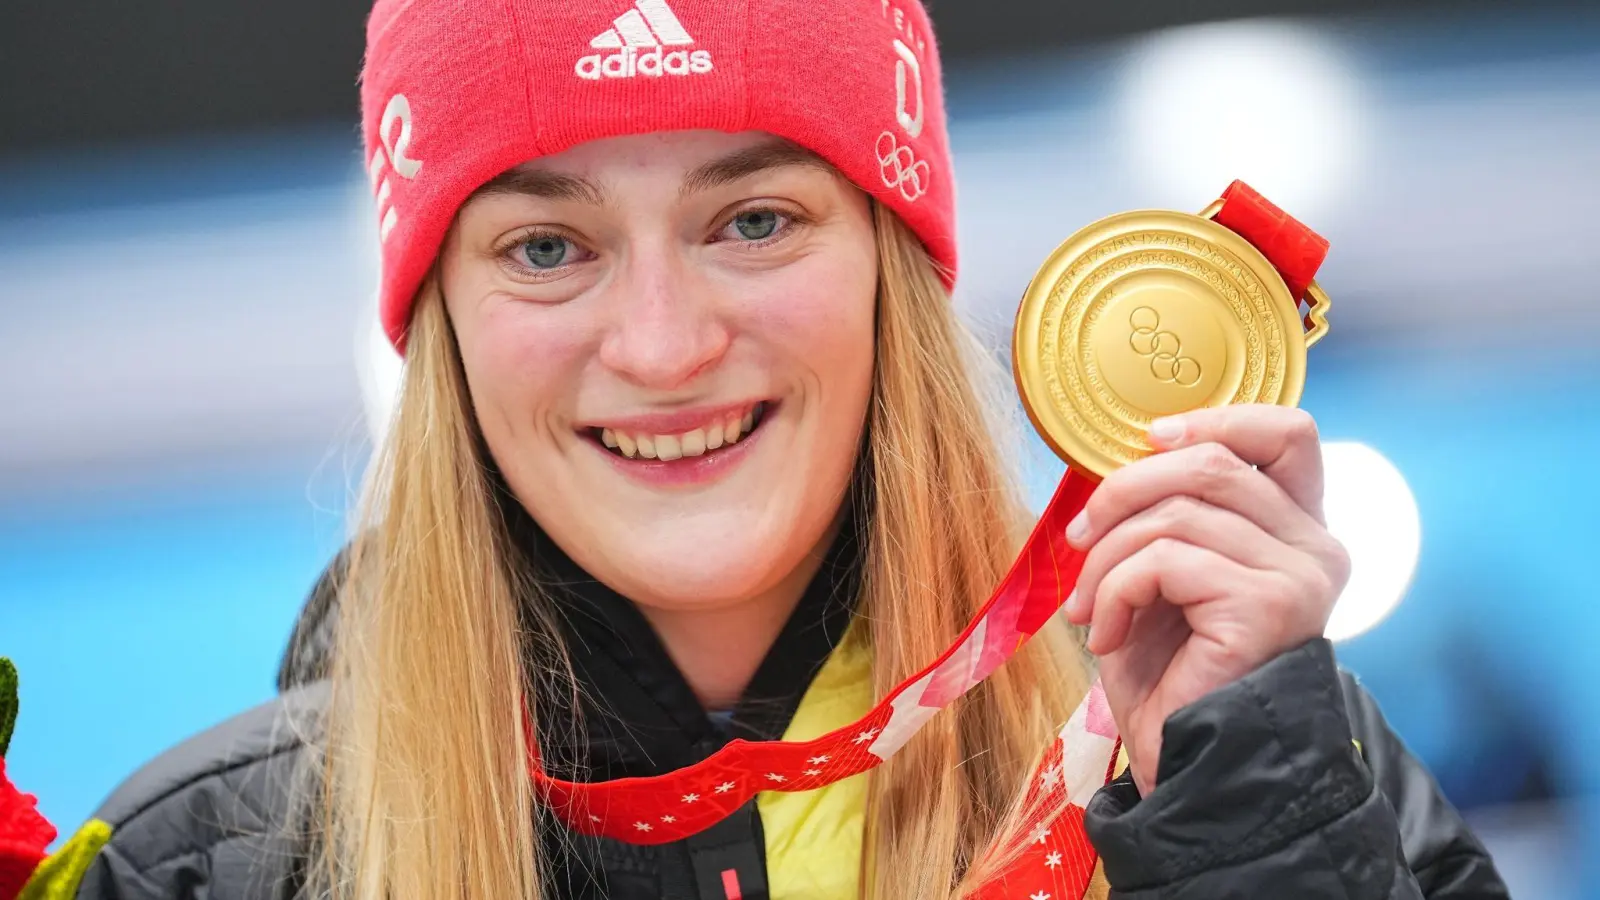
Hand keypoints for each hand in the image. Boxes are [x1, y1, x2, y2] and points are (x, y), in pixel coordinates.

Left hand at [1062, 405, 1350, 795]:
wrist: (1187, 764)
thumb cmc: (1174, 673)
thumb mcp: (1166, 573)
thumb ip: (1170, 511)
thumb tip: (1128, 456)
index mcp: (1299, 530)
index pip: (1288, 433)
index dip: (1215, 419)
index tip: (1149, 441)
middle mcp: (1317, 547)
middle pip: (1211, 462)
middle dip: (1123, 492)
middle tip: (1080, 540)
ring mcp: (1299, 577)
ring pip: (1177, 511)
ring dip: (1108, 557)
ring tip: (1090, 607)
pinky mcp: (1267, 606)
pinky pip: (1165, 560)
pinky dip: (1114, 591)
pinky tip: (1106, 634)